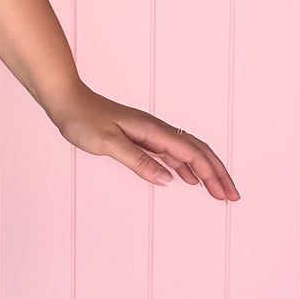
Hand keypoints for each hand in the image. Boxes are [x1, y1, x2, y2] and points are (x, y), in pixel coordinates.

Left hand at [47, 82, 240, 200]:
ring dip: (205, 172)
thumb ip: (138, 161)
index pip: (192, 153)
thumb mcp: (108, 143)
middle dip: (218, 174)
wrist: (67, 101)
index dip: (212, 174)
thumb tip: (169, 180)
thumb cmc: (83, 120)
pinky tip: (188, 179)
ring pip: (186, 153)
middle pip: (198, 152)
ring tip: (217, 192)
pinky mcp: (140, 139)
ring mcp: (149, 134)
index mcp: (152, 130)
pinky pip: (171, 154)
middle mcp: (156, 131)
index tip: (224, 194)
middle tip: (231, 196)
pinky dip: (185, 167)